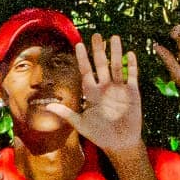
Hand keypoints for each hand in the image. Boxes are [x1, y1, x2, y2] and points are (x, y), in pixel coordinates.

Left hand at [75, 34, 148, 153]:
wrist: (120, 143)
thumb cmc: (100, 134)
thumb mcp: (81, 124)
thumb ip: (66, 113)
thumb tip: (47, 106)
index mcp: (92, 92)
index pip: (86, 71)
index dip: (82, 59)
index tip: (78, 45)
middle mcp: (105, 87)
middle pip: (101, 64)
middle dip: (98, 50)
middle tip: (96, 35)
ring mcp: (119, 88)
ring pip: (116, 66)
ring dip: (115, 52)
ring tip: (114, 37)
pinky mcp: (132, 93)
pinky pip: (132, 76)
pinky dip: (131, 65)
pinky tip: (130, 53)